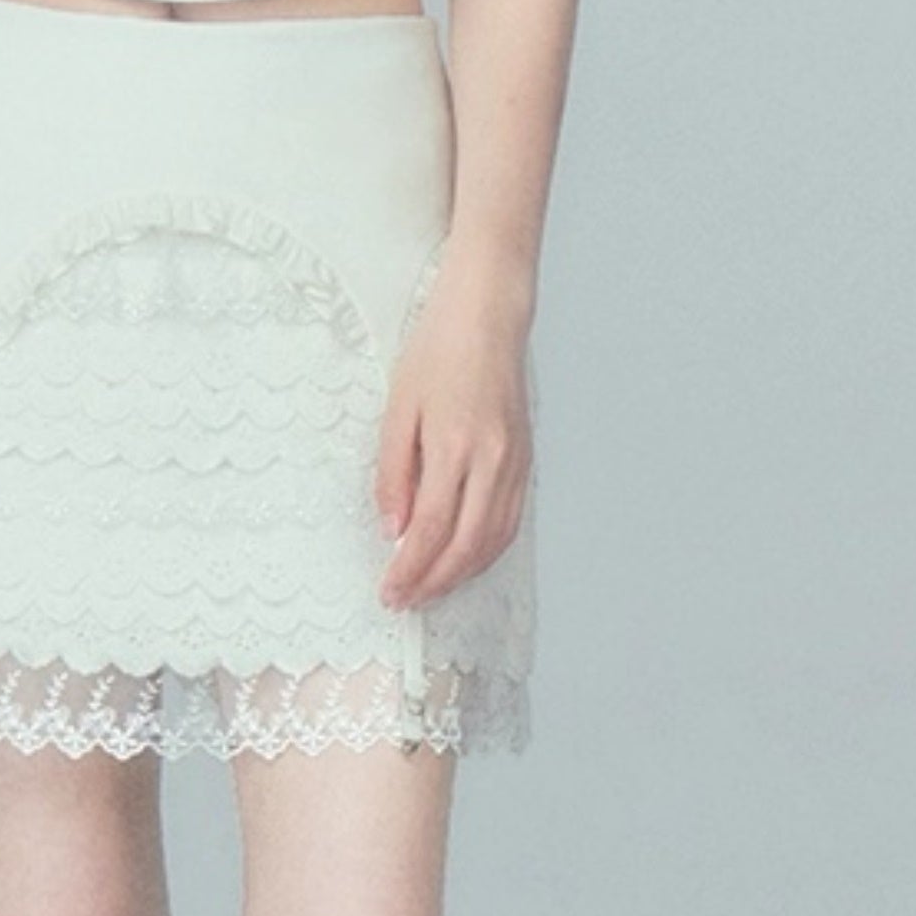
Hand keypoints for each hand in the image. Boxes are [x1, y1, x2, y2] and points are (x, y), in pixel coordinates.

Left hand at [372, 281, 533, 610]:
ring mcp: (514, 462)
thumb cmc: (438, 350)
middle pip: (466, 546)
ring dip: (461, 573)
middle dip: (434, 583)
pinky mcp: (525, 459)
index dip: (410, 570)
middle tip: (405, 601)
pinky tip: (466, 558)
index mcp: (456, 447)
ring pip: (493, 540)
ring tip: (430, 587)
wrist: (487, 314)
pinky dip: (487, 550)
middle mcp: (493, 461)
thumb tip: (394, 528)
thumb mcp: (398, 408)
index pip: (432, 530)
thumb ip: (395, 473)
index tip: (390, 591)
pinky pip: (510, 521)